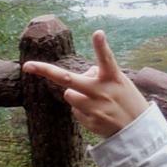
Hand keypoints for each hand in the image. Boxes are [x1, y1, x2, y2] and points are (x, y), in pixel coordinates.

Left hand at [22, 30, 148, 137]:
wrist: (137, 133)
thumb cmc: (127, 101)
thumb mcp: (120, 83)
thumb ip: (100, 75)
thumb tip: (79, 75)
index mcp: (114, 78)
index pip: (107, 59)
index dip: (102, 46)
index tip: (98, 33)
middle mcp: (103, 91)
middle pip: (69, 79)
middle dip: (46, 71)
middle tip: (28, 66)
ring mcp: (95, 108)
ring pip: (69, 94)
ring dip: (76, 94)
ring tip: (95, 100)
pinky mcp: (90, 122)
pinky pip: (75, 111)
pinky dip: (82, 110)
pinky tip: (98, 113)